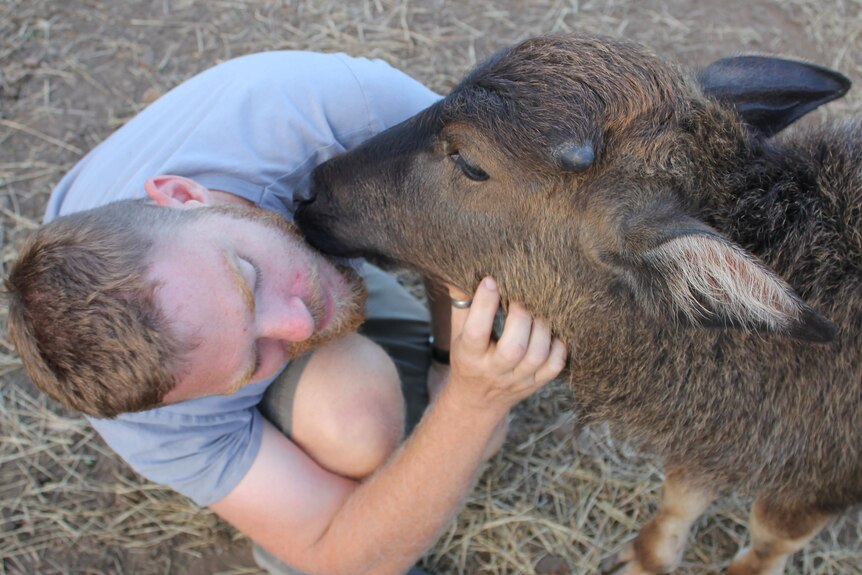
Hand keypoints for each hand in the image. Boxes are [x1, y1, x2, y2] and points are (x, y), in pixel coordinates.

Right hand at [446, 277, 566, 414]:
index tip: (491, 280)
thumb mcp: (458, 332)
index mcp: (468, 356)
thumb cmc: (467, 356)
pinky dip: (558, 344)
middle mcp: (493, 371)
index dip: (485, 305)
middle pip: (513, 348)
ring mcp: (517, 380)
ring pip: (537, 355)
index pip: (476, 332)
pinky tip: (551, 330)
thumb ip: (463, 302)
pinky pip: (555, 365)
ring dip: (542, 327)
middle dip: (521, 316)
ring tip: (538, 310)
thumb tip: (467, 267)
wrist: (476, 401)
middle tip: (521, 297)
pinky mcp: (535, 384)